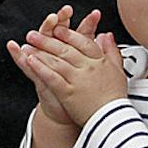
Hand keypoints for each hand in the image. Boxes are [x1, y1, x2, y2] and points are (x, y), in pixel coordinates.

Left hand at [11, 16, 126, 127]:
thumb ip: (111, 50)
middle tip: (34, 34)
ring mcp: (77, 80)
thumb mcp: (118, 70)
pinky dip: (40, 68)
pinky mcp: (68, 93)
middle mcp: (88, 68)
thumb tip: (106, 35)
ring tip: (28, 45)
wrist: (113, 120)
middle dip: (47, 40)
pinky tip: (31, 61)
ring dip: (40, 51)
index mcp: (99, 61)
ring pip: (56, 61)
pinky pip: (52, 77)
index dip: (67, 34)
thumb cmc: (115, 98)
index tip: (57, 28)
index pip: (82, 42)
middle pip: (65, 49)